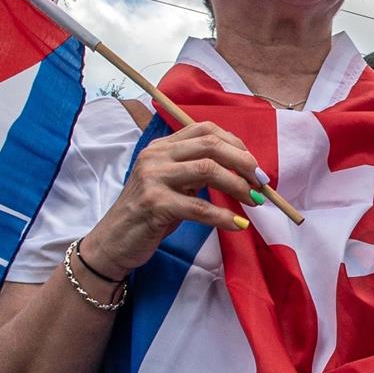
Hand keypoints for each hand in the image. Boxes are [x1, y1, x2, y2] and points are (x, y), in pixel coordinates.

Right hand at [79, 121, 261, 278]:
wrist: (112, 243)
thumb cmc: (149, 215)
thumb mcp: (173, 185)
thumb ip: (197, 171)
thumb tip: (243, 170)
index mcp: (162, 147)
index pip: (205, 129)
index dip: (236, 144)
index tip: (254, 165)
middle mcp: (156, 156)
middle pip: (211, 145)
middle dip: (243, 162)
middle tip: (261, 182)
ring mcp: (153, 178)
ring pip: (208, 170)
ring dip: (238, 185)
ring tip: (254, 200)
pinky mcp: (154, 205)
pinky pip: (199, 207)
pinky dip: (223, 216)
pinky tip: (238, 224)